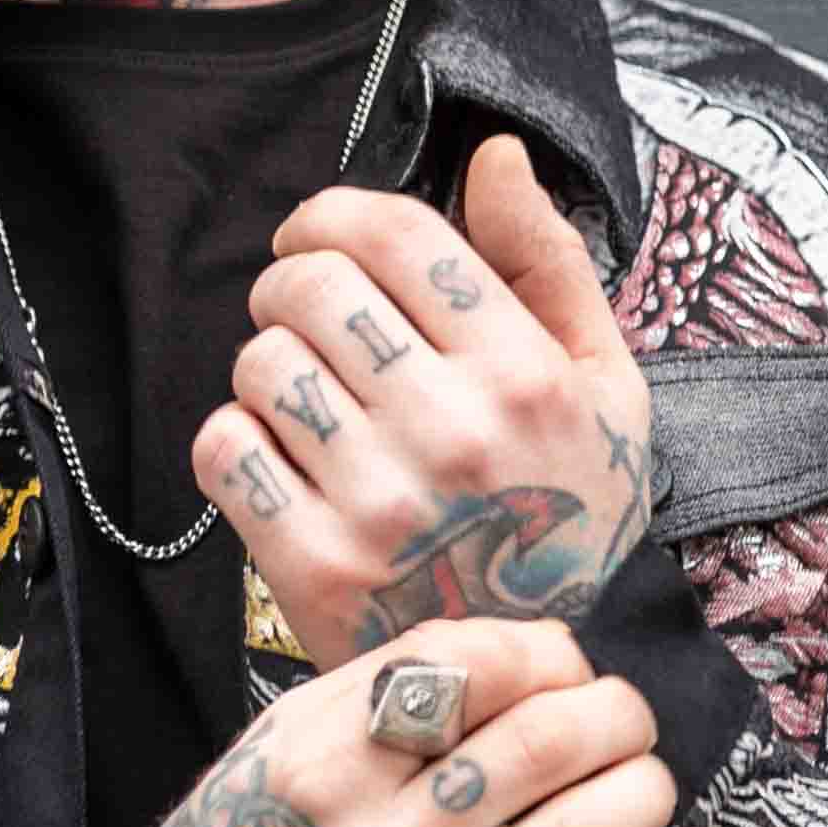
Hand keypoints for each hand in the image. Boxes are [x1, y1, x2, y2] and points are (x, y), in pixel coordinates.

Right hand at [148, 616, 675, 826]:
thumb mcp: (284, 743)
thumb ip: (396, 688)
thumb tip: (542, 653)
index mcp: (323, 761)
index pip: (478, 668)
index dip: (550, 656)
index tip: (566, 667)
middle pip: (545, 744)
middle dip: (616, 714)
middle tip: (626, 717)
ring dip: (640, 792)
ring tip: (644, 780)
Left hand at [192, 133, 655, 669]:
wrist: (552, 670)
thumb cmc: (579, 512)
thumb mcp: (605, 383)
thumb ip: (548, 262)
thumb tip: (493, 156)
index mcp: (522, 371)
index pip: (391, 233)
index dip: (331, 216)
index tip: (315, 239)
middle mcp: (452, 429)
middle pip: (309, 287)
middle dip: (291, 288)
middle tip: (304, 322)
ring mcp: (380, 503)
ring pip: (260, 364)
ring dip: (268, 370)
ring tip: (305, 403)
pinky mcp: (314, 568)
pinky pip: (223, 450)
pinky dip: (235, 442)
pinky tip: (279, 461)